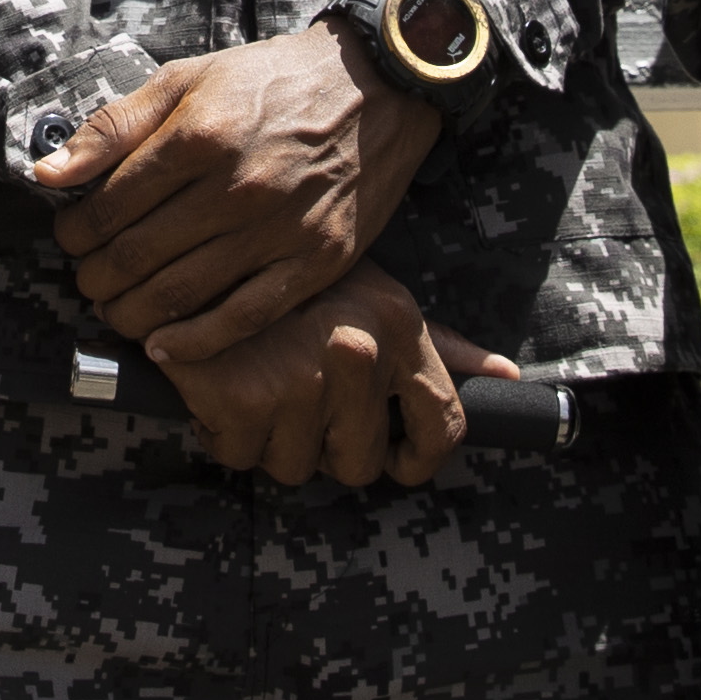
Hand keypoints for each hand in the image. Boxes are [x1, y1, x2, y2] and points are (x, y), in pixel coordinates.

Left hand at [32, 25, 438, 365]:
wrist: (376, 88)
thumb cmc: (271, 81)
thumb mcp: (188, 79)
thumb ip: (115, 126)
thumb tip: (47, 173)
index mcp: (200, 135)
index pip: (111, 205)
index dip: (76, 231)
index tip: (70, 236)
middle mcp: (238, 186)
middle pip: (139, 255)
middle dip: (96, 277)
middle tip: (87, 279)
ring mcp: (280, 230)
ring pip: (181, 294)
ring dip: (131, 313)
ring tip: (115, 310)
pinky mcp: (317, 262)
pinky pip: (244, 318)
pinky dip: (194, 342)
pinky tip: (163, 345)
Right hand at [152, 268, 516, 488]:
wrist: (193, 234)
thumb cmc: (291, 271)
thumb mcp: (371, 290)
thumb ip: (439, 344)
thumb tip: (507, 379)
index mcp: (399, 327)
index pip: (444, 423)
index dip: (423, 460)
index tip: (398, 463)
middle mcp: (359, 355)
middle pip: (358, 463)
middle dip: (326, 447)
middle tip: (296, 402)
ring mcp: (300, 379)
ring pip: (294, 465)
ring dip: (271, 439)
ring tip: (255, 383)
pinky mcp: (241, 396)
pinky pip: (238, 454)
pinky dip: (222, 431)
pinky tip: (218, 384)